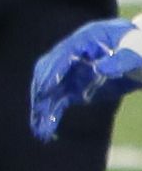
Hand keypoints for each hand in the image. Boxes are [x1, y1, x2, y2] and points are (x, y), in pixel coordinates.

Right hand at [31, 18, 141, 139]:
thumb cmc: (141, 50)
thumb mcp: (137, 53)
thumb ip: (121, 59)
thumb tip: (99, 68)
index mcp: (85, 39)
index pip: (62, 55)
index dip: (54, 71)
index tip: (45, 89)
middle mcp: (71, 56)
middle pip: (47, 72)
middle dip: (41, 93)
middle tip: (38, 112)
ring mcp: (71, 73)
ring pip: (49, 90)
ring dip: (42, 109)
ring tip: (40, 130)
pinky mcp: (75, 89)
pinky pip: (58, 102)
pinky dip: (51, 115)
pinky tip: (46, 131)